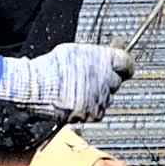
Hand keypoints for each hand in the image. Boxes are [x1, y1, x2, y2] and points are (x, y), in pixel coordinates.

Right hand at [0, 42, 128, 122]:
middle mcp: (107, 79)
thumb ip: (95, 56)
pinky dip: (90, 108)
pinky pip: (98, 111)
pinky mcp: (93, 113)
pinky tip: (75, 101)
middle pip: (116, 82)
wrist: (37, 89)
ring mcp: (101, 98)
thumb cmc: (52, 67)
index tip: (121, 67)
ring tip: (77, 90)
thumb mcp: (75, 51)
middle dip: (106, 81)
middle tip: (89, 79)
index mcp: (104, 60)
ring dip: (97, 95)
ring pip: (107, 97)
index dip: (123, 65)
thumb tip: (107, 58)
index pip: (126, 63)